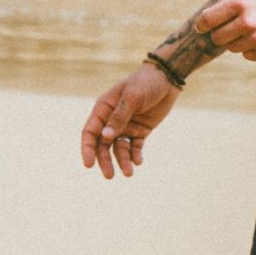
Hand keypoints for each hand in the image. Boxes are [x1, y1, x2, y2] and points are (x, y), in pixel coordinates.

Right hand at [81, 64, 180, 178]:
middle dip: (105, 160)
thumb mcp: (132, 97)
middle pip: (103, 145)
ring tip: (129, 173)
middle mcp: (112, 119)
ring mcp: (127, 126)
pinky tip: (139, 161)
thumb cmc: (146, 82)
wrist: (168, 78)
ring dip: (122, 161)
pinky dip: (135, 155)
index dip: (87, 149)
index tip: (88, 165)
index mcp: (104, 108)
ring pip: (119, 148)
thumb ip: (119, 117)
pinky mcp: (141, 130)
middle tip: (109, 176)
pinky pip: (135, 147)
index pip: (90, 132)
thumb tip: (105, 137)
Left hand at [195, 0, 255, 60]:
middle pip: (217, 38)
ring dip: (238, 41)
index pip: (208, 20)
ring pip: (232, 48)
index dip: (202, 25)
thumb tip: (205, 21)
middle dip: (221, 34)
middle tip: (232, 28)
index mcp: (241, 2)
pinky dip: (252, 49)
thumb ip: (229, 4)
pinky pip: (248, 55)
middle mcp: (248, 21)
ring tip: (255, 29)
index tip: (203, 27)